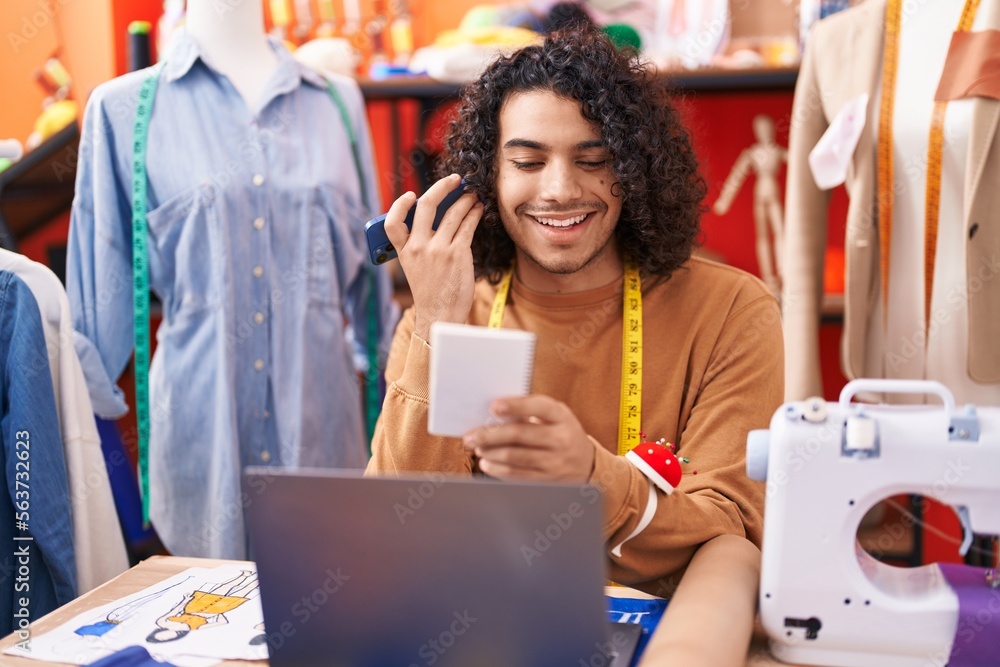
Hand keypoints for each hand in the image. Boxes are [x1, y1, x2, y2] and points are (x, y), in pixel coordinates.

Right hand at [384, 173, 483, 339]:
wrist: (441, 315)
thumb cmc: (430, 292)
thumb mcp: (415, 268)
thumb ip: (420, 244)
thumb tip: (439, 215)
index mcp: (404, 251)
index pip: (392, 222)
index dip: (400, 205)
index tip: (410, 195)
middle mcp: (419, 247)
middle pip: (426, 206)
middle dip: (443, 187)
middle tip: (455, 179)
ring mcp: (438, 249)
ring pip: (453, 213)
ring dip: (465, 200)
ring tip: (473, 194)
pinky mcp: (457, 254)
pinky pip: (467, 226)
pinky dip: (474, 214)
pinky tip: (478, 209)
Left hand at [462, 396, 595, 482]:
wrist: (587, 463)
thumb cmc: (560, 432)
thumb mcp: (554, 416)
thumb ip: (530, 412)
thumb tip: (492, 414)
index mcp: (561, 416)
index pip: (539, 407)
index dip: (516, 406)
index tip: (494, 406)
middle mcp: (561, 439)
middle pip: (520, 434)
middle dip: (490, 435)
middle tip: (470, 436)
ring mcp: (555, 462)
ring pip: (515, 457)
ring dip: (490, 452)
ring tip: (477, 448)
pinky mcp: (547, 480)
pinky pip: (517, 475)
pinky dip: (497, 469)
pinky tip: (487, 463)